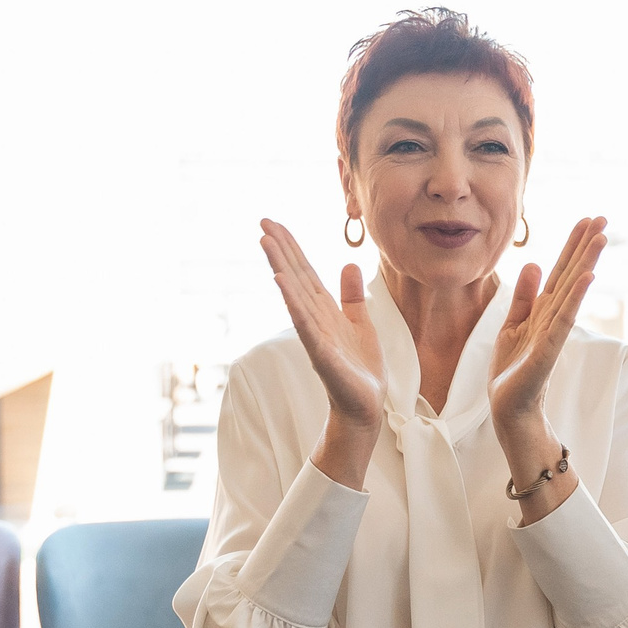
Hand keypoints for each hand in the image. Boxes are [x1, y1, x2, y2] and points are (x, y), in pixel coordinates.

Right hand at [260, 219, 385, 488]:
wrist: (366, 405)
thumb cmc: (361, 368)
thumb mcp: (360, 323)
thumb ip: (352, 295)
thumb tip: (348, 264)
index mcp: (324, 310)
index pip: (304, 272)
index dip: (291, 246)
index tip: (274, 222)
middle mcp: (315, 318)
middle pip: (295, 276)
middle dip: (280, 249)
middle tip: (262, 222)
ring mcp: (316, 335)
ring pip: (296, 295)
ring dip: (280, 266)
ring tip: (266, 242)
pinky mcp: (322, 353)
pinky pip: (306, 324)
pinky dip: (294, 303)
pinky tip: (282, 282)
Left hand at [490, 216, 606, 521]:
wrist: (509, 412)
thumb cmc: (512, 374)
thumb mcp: (512, 327)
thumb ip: (523, 298)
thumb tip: (532, 264)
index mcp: (543, 311)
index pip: (561, 271)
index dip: (573, 245)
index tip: (588, 219)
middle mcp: (552, 318)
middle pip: (571, 275)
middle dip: (585, 246)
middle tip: (603, 217)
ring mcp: (553, 333)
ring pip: (571, 291)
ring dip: (586, 263)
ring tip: (601, 237)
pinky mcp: (547, 351)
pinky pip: (562, 320)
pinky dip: (575, 298)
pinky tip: (587, 277)